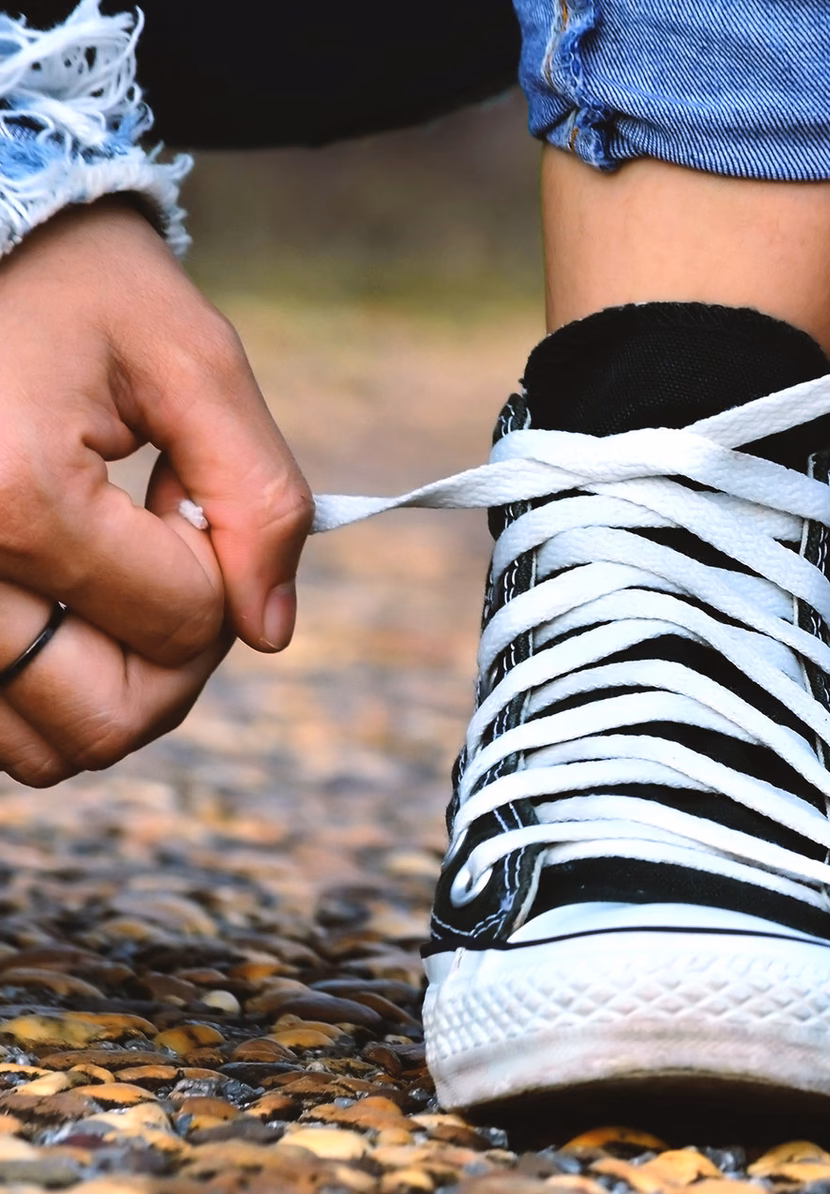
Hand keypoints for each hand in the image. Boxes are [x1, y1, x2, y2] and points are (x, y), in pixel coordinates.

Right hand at [0, 203, 311, 784]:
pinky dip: (48, 686)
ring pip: (43, 742)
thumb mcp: (192, 361)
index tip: (186, 493)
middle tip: (173, 566)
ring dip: (110, 683)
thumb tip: (271, 627)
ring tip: (112, 574)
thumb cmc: (70, 283)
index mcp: (10, 495)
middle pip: (106, 719)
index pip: (183, 620)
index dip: (223, 569)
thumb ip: (258, 495)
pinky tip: (64, 596)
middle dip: (175, 660)